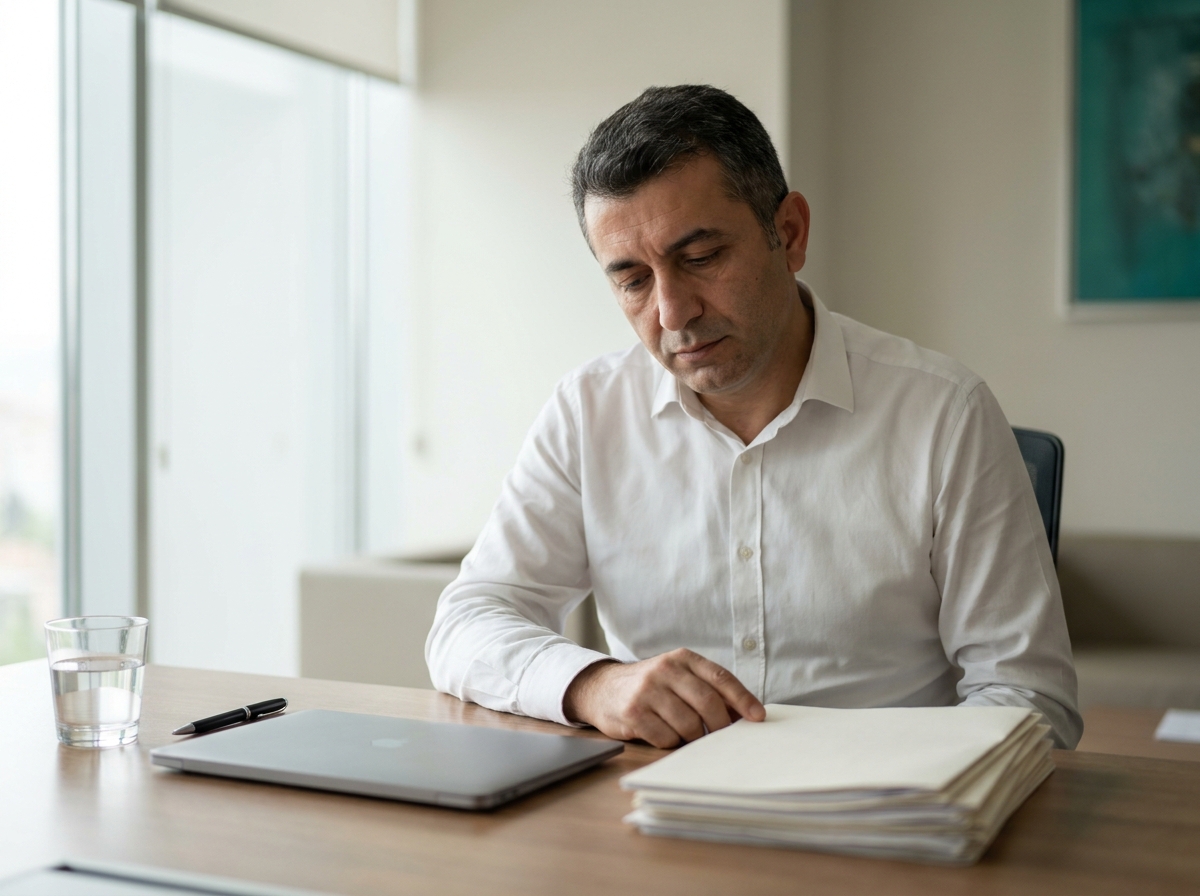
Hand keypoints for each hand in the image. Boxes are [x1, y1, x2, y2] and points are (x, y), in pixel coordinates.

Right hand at [563, 648, 765, 747]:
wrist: (602, 688)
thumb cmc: (651, 686)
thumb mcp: (677, 676)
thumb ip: (706, 689)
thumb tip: (743, 715)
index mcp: (682, 658)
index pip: (720, 678)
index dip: (742, 699)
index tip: (758, 717)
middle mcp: (665, 670)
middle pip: (707, 703)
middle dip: (721, 725)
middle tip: (723, 737)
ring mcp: (647, 690)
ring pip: (688, 724)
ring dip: (695, 737)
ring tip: (690, 736)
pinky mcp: (633, 712)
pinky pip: (665, 737)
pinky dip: (672, 742)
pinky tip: (665, 735)